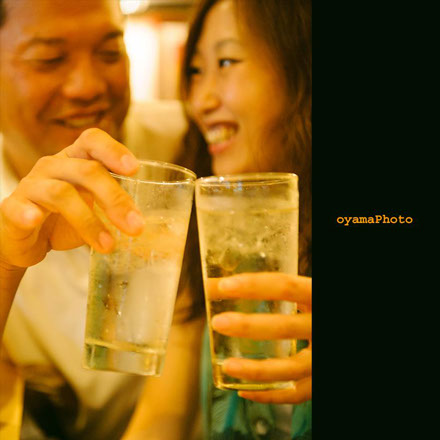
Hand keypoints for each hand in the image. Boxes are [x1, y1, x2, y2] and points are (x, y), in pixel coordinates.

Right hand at [0, 128, 144, 268]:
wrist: (26, 241)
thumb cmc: (64, 220)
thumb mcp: (93, 207)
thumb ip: (115, 206)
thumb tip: (144, 222)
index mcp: (75, 160)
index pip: (92, 141)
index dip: (113, 150)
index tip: (134, 169)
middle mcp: (53, 167)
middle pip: (87, 171)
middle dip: (115, 199)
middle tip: (135, 227)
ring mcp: (32, 186)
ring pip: (62, 193)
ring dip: (89, 221)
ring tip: (107, 245)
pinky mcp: (12, 208)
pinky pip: (19, 207)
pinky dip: (28, 213)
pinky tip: (36, 221)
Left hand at [211, 272, 311, 403]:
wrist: (341, 334)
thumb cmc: (313, 310)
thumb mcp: (303, 293)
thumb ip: (272, 290)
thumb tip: (213, 285)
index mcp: (317, 296)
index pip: (286, 287)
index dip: (254, 286)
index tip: (224, 286)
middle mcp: (322, 326)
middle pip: (286, 328)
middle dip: (248, 326)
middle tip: (218, 322)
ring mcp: (323, 358)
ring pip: (291, 369)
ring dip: (255, 370)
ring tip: (226, 366)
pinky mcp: (321, 381)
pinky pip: (295, 394)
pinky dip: (269, 395)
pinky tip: (243, 390)